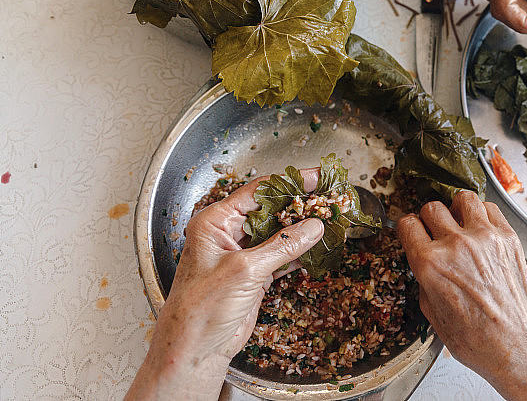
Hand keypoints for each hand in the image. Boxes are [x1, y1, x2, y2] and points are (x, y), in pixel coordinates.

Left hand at [125, 170, 323, 399]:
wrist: (194, 350)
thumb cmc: (201, 308)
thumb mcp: (245, 271)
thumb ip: (281, 246)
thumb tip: (313, 226)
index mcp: (215, 222)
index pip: (258, 192)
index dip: (289, 183)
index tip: (316, 178)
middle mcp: (227, 233)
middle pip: (270, 209)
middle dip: (299, 205)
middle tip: (327, 198)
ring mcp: (241, 254)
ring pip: (277, 233)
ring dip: (301, 229)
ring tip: (329, 219)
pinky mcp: (252, 274)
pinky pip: (280, 255)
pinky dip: (299, 252)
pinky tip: (317, 248)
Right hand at [397, 191, 526, 400]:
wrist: (516, 344)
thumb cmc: (477, 338)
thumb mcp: (431, 313)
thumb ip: (423, 279)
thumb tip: (423, 261)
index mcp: (430, 265)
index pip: (408, 225)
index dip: (409, 229)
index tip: (413, 232)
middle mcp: (456, 246)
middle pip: (432, 208)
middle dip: (430, 220)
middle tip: (436, 232)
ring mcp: (484, 238)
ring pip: (462, 199)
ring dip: (456, 210)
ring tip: (459, 224)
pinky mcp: (507, 237)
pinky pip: (489, 208)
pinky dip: (482, 214)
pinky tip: (480, 229)